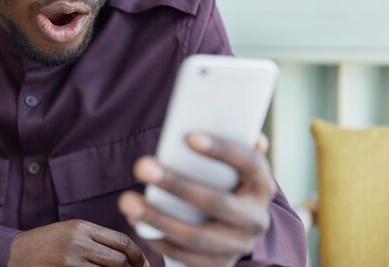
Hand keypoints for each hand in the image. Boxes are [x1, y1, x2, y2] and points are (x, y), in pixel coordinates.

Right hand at [7, 219, 149, 266]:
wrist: (12, 254)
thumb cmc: (45, 244)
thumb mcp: (69, 232)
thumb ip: (94, 239)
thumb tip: (125, 254)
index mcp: (81, 227)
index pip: (120, 240)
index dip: (138, 255)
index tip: (145, 265)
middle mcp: (77, 241)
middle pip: (118, 259)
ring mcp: (70, 259)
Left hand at [118, 134, 275, 266]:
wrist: (238, 231)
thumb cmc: (227, 184)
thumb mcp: (235, 167)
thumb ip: (235, 145)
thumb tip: (251, 134)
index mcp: (261, 185)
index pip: (248, 163)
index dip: (221, 150)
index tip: (188, 137)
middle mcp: (255, 218)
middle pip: (216, 202)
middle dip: (176, 184)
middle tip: (142, 166)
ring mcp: (237, 245)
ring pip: (196, 235)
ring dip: (158, 217)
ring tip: (127, 200)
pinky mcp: (218, 265)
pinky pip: (186, 257)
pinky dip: (159, 240)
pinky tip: (136, 223)